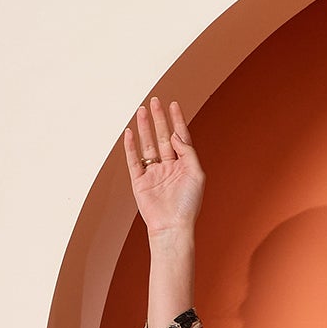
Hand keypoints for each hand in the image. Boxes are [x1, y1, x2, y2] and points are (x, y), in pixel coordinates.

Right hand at [124, 95, 203, 236]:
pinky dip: (131, 146)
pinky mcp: (140, 182)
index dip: (177, 121)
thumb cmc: (188, 205)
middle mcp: (168, 167)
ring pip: (148, 145)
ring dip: (145, 127)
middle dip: (159, 119)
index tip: (173, 104)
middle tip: (155, 101)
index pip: (180, 138)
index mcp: (184, 166)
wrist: (172, 226)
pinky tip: (130, 132)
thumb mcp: (196, 175)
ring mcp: (153, 174)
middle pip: (162, 137)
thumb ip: (188, 152)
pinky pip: (134, 160)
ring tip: (142, 110)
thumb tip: (175, 135)